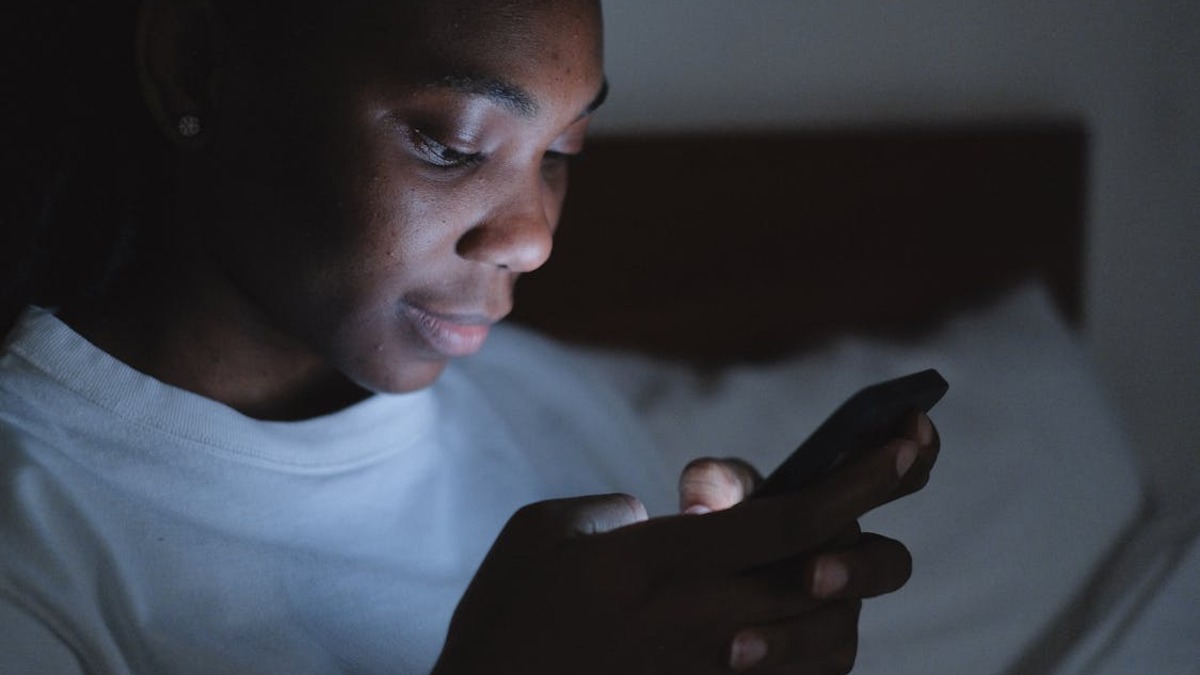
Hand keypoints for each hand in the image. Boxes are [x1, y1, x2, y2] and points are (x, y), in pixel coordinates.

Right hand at [432, 419, 936, 674]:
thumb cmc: (505, 618)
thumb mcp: (544, 532)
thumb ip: (614, 511)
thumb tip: (673, 521)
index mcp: (655, 564)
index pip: (785, 519)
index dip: (861, 477)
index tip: (911, 434)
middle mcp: (697, 622)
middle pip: (829, 583)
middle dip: (873, 545)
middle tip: (865, 521)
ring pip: (828, 642)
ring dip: (844, 601)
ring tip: (825, 569)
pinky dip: (811, 649)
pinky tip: (798, 618)